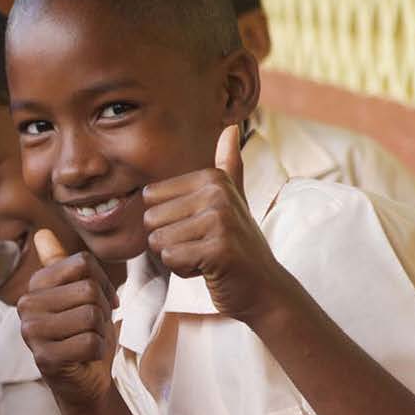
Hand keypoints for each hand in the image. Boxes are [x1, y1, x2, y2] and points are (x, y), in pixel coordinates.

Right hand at [16, 229, 117, 412]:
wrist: (85, 381)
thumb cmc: (84, 335)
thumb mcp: (78, 296)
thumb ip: (62, 265)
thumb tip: (42, 233)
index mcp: (35, 286)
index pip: (83, 263)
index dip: (103, 283)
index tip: (100, 302)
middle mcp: (26, 306)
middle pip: (87, 290)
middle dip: (102, 310)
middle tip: (93, 327)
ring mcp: (31, 333)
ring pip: (90, 316)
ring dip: (100, 332)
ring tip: (88, 341)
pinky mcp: (44, 358)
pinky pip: (90, 342)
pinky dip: (98, 351)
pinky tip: (86, 357)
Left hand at [141, 126, 285, 324]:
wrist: (263, 286)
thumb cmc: (239, 245)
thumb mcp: (234, 200)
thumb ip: (229, 166)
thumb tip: (232, 127)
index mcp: (213, 178)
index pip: (151, 199)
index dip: (168, 222)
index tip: (198, 229)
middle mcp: (217, 193)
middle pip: (151, 220)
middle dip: (170, 242)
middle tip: (202, 246)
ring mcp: (220, 220)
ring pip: (158, 242)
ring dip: (177, 258)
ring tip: (206, 257)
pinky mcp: (219, 249)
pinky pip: (171, 260)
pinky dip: (185, 272)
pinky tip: (209, 270)